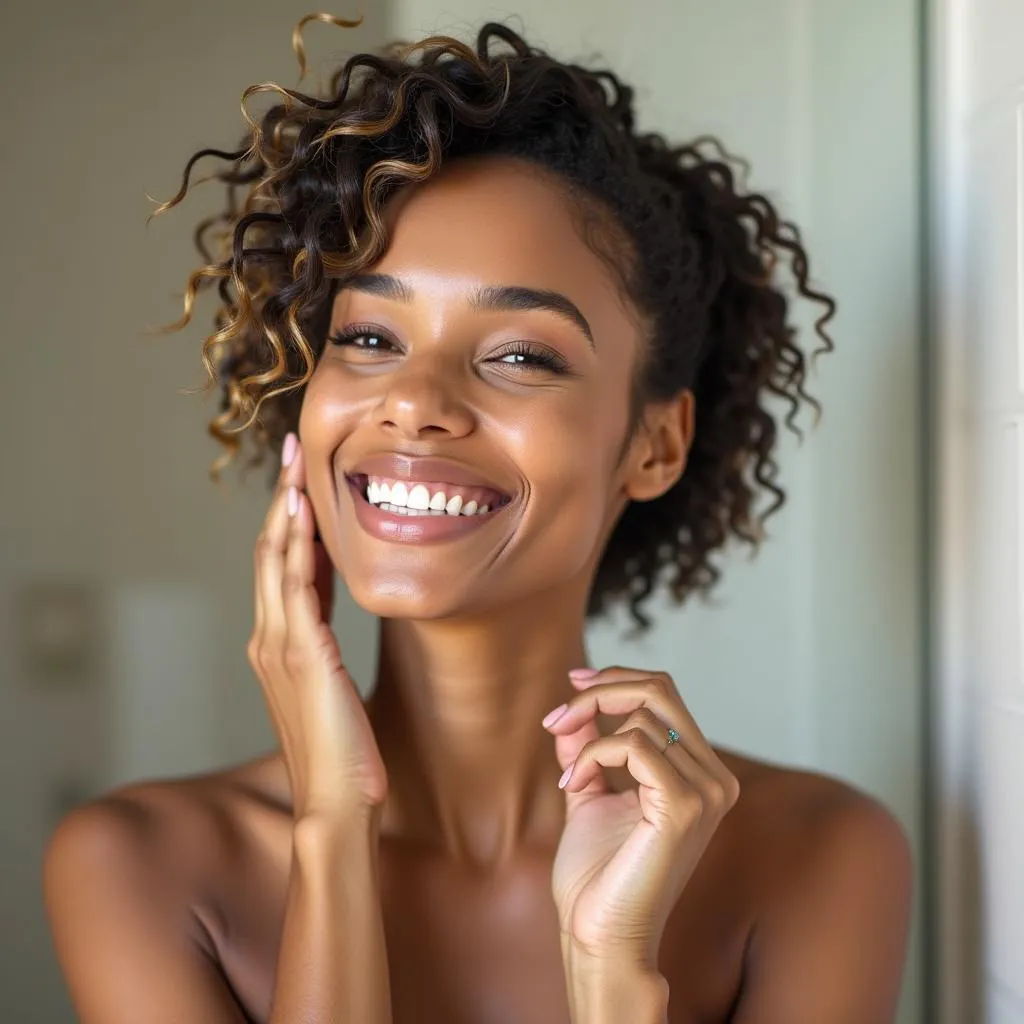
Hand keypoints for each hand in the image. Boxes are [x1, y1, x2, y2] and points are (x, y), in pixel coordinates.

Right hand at [247, 432, 387, 821]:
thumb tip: (331, 623)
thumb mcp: (329, 687)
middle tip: (293, 447)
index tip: (302, 476)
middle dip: (281, 495)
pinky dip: (297, 544)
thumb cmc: (342, 754)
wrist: (336, 804)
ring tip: (296, 460)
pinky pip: (296, 586)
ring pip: (276, 558)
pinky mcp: (302, 655)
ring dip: (286, 505)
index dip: (290, 518)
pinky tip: (304, 510)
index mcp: (278, 644)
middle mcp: (269, 638)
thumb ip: (322, 650)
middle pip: (270, 549)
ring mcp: (280, 645)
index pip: (282, 565)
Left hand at [545, 666, 739, 964]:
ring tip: (570, 777)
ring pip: (641, 716)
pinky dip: (593, 754)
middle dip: (602, 690)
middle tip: (559, 716)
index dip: (617, 679)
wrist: (600, 935)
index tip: (573, 683)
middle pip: (660, 689)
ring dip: (587, 734)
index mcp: (700, 773)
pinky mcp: (685, 806)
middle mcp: (714, 779)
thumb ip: (587, 747)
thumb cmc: (598, 875)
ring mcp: (706, 792)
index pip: (666, 694)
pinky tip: (573, 784)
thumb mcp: (589, 793)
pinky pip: (633, 744)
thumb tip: (573, 706)